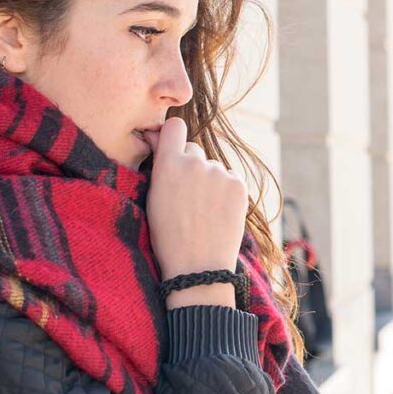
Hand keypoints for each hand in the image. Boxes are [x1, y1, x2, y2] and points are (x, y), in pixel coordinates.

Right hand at [145, 117, 247, 308]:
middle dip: (191, 166)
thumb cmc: (168, 237)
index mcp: (167, 165)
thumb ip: (161, 167)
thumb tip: (159, 137)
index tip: (174, 146)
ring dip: (210, 181)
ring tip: (205, 211)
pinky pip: (230, 179)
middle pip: (194, 150)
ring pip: (214, 167)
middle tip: (189, 196)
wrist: (198, 267)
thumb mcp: (153, 199)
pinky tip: (219, 213)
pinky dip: (226, 191)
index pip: (174, 126)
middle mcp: (194, 163)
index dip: (174, 135)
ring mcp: (219, 173)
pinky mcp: (238, 185)